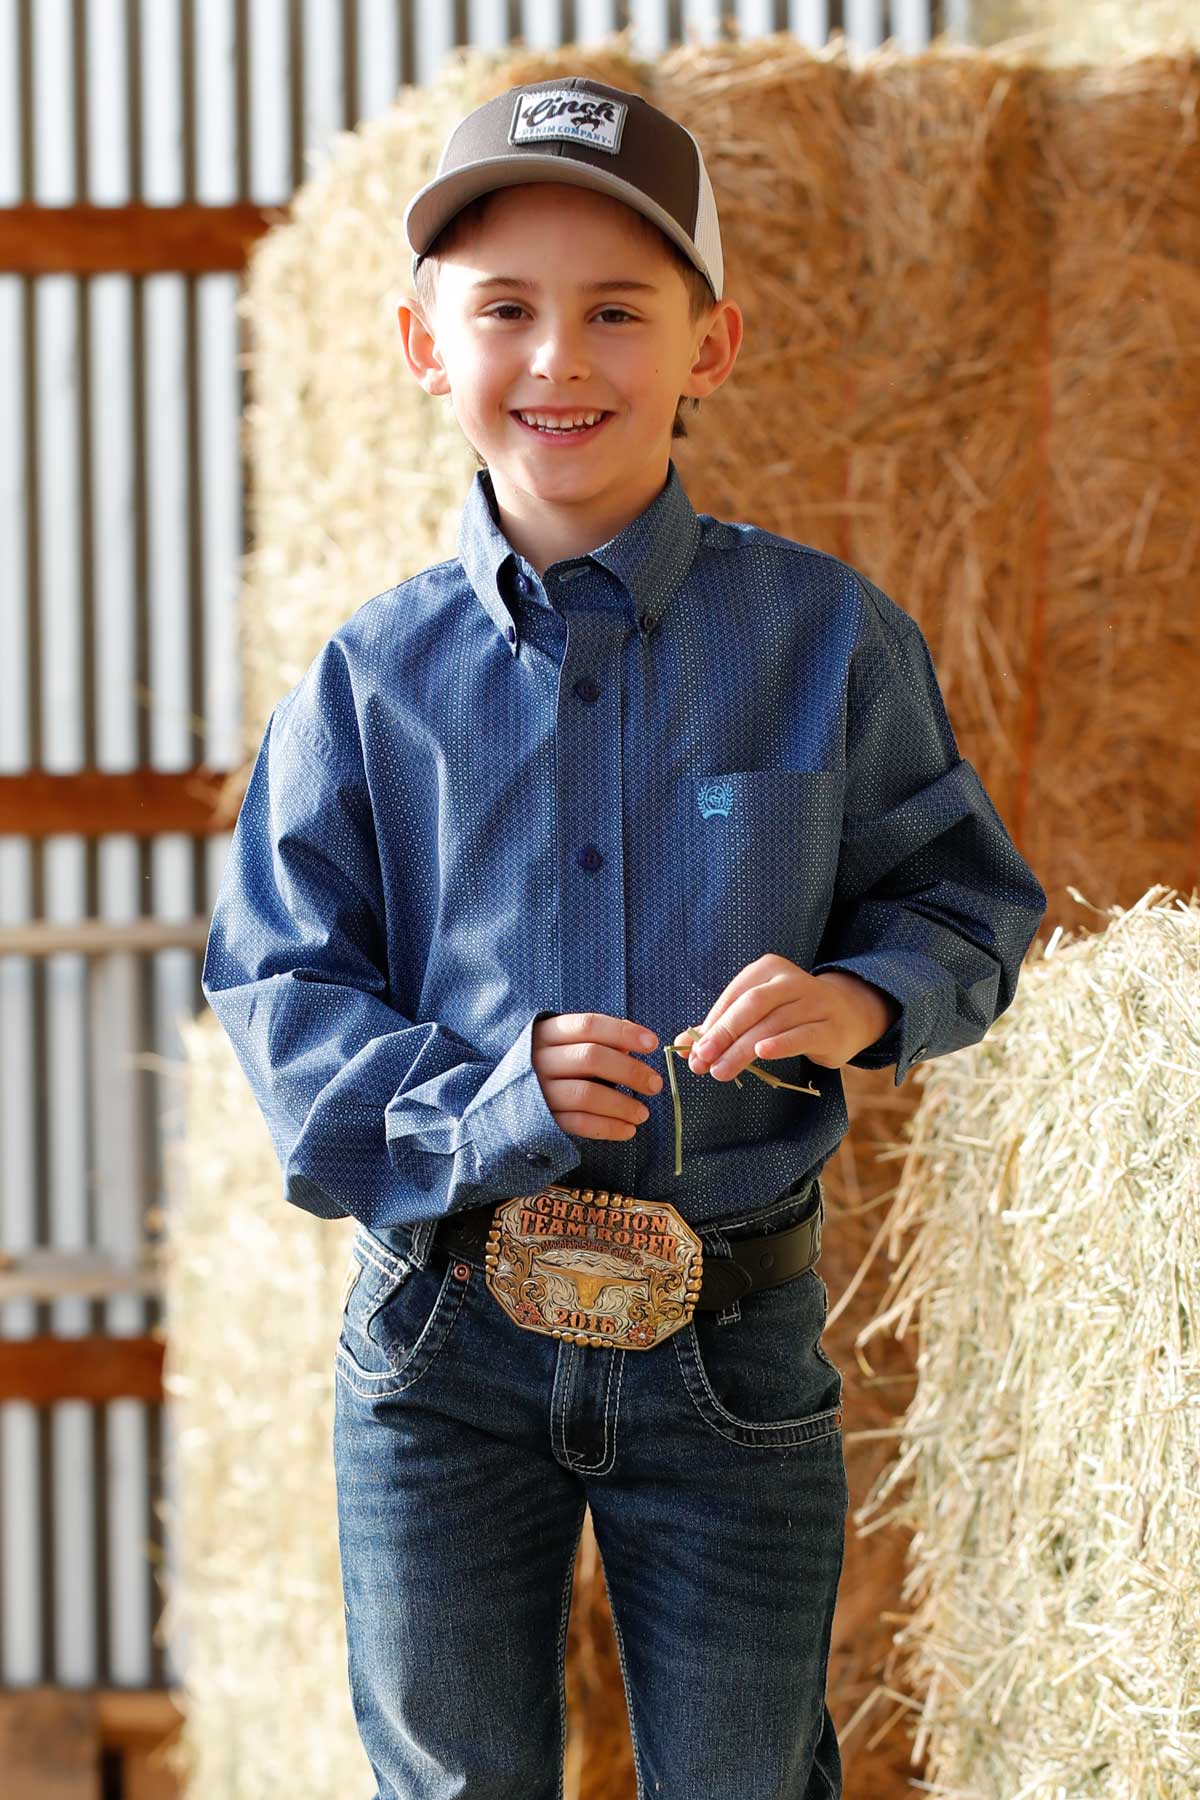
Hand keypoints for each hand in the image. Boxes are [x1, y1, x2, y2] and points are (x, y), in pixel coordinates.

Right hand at [532, 1011, 661, 1140]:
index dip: (623, 1032)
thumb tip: (637, 1042)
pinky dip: (607, 1128)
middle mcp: (540, 1059)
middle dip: (629, 1071)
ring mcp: (538, 1090)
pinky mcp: (541, 1119)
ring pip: (586, 1094)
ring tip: (644, 1114)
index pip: (588, 1025)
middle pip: (591, 1058)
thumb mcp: (567, 1046)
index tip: (653, 1044)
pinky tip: (628, 1130)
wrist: (506, 1102)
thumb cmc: (551, 1068)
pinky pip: (578, 1123)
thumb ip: (599, 1041)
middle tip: (655, 1084)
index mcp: (548, 1033)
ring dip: (622, 1104)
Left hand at [671, 956, 899, 1081]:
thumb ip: (721, 1027)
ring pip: (772, 1024)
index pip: (733, 997)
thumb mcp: (757, 1014)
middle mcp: (791, 980)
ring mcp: (814, 1001)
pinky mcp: (830, 1027)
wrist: (848, 1014)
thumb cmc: (792, 1014)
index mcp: (767, 969)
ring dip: (742, 1049)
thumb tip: (683, 1048)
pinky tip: (762, 1053)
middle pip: (750, 1006)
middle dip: (722, 1034)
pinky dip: (781, 1044)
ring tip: (720, 1071)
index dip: (711, 1025)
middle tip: (701, 1061)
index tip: (692, 1052)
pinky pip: (802, 1034)